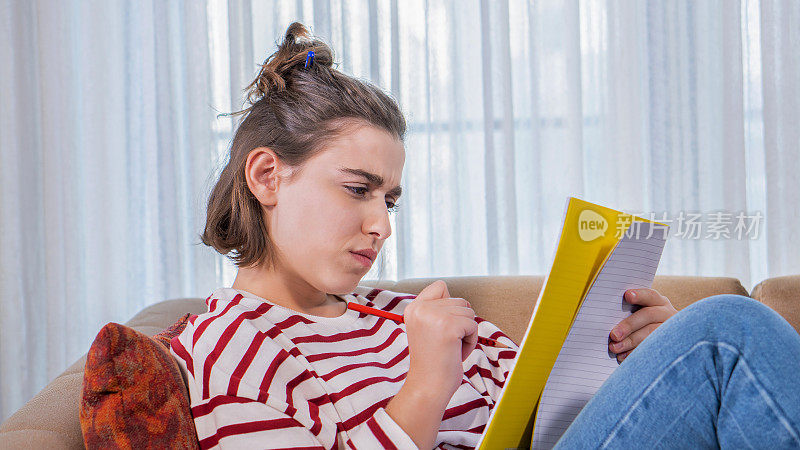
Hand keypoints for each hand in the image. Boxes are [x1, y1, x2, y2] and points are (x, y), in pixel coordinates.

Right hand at [403, 280, 477, 397]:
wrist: (428, 386)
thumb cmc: (434, 360)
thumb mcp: (429, 328)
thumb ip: (440, 310)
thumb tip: (464, 302)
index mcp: (413, 307)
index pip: (441, 286)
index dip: (449, 306)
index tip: (440, 329)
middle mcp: (420, 308)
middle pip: (460, 301)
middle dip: (460, 323)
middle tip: (445, 343)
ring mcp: (434, 315)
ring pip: (469, 312)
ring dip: (466, 332)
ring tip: (450, 348)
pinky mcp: (448, 326)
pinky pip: (474, 325)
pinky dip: (471, 341)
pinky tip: (456, 353)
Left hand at [609, 288, 676, 362]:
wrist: (670, 345)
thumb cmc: (642, 324)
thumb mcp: (640, 314)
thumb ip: (628, 311)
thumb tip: (606, 317)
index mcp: (658, 302)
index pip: (650, 295)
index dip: (639, 295)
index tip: (627, 295)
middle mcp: (667, 314)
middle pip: (648, 315)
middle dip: (629, 325)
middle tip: (613, 335)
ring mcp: (671, 330)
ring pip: (651, 334)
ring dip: (631, 341)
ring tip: (614, 348)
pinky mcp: (670, 347)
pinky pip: (652, 350)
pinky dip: (635, 353)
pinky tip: (622, 357)